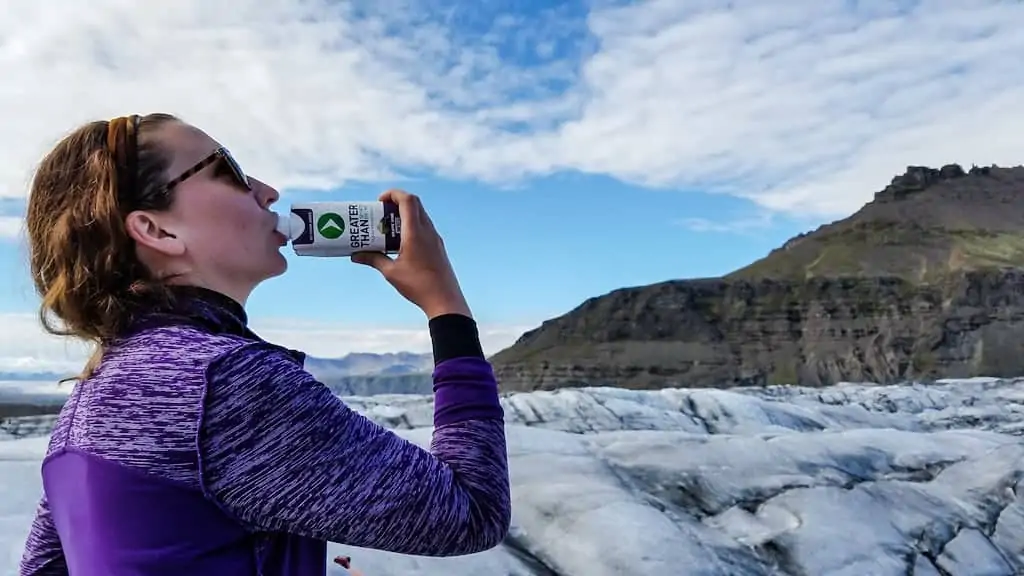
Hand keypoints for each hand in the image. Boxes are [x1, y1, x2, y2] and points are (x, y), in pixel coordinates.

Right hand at [351, 189, 471, 318]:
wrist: (445, 300)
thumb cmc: (418, 286)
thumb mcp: (391, 272)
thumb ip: (373, 259)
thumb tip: (355, 255)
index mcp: (416, 233)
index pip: (408, 200)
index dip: (393, 194)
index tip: (379, 201)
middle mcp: (428, 231)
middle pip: (415, 204)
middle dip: (396, 203)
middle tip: (381, 213)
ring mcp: (436, 238)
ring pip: (421, 216)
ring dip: (405, 215)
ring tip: (388, 229)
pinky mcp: (438, 247)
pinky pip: (425, 228)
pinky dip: (412, 226)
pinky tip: (401, 243)